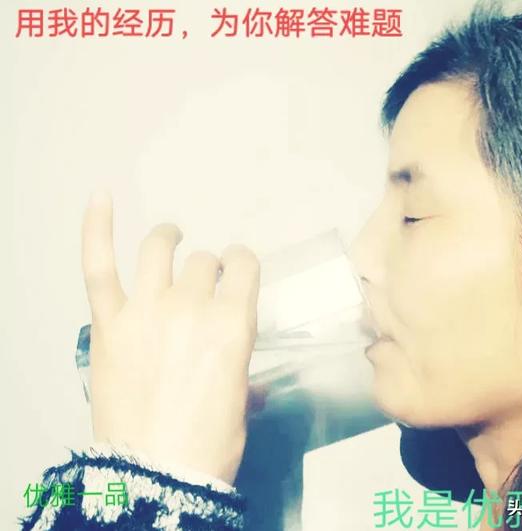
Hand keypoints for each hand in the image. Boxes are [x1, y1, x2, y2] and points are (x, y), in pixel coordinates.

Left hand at [81, 192, 259, 483]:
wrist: (157, 473)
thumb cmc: (210, 442)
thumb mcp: (238, 398)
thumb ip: (237, 363)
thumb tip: (233, 360)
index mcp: (233, 323)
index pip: (244, 267)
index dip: (242, 265)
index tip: (238, 271)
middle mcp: (192, 305)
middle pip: (203, 262)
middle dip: (208, 270)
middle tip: (204, 285)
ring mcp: (146, 309)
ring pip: (159, 250)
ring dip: (168, 238)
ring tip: (170, 236)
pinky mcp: (109, 322)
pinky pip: (99, 266)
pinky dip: (97, 228)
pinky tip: (100, 196)